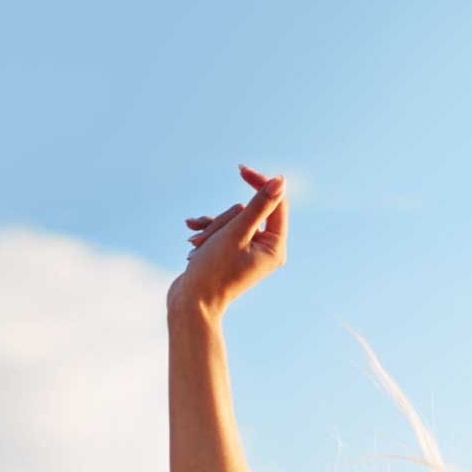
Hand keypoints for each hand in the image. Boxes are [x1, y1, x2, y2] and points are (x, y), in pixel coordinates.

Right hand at [166, 163, 288, 318]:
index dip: (259, 184)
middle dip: (224, 219)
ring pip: (229, 220)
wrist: (191, 302)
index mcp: (275, 248)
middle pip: (246, 212)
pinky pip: (220, 230)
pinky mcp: (230, 252)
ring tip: (197, 246)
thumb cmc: (215, 270)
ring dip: (211, 228)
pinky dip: (206, 232)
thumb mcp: (236, 232)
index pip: (275, 204)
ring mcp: (247, 251)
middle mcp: (266, 250)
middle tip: (213, 240)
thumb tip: (280, 182)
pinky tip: (192, 239)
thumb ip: (258, 206)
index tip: (240, 169)